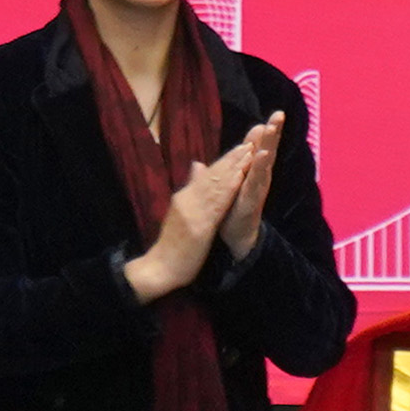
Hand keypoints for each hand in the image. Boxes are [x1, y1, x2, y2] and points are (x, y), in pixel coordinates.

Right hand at [122, 145, 253, 303]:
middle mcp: (187, 200)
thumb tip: (197, 166)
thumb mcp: (180, 214)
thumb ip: (190, 190)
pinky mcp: (199, 225)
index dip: (224, 161)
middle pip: (212, 176)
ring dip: (233, 168)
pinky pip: (217, 203)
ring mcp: (193, 212)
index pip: (206, 176)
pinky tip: (240, 177)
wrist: (160, 267)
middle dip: (232, 159)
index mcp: (184, 198)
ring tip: (247, 153)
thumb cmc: (172, 244)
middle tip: (249, 143)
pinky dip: (229, 188)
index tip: (240, 148)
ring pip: (216, 185)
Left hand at [220, 114, 285, 261]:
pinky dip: (260, 167)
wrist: (236, 239)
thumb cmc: (233, 210)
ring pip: (265, 162)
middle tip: (280, 114)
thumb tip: (224, 154)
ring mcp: (257, 187)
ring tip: (272, 127)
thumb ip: (229, 169)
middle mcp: (259, 178)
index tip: (273, 115)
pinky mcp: (252, 198)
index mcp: (252, 173)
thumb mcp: (230, 185)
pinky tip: (263, 154)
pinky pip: (256, 180)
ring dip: (269, 144)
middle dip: (273, 132)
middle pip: (267, 150)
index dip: (265, 133)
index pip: (259, 148)